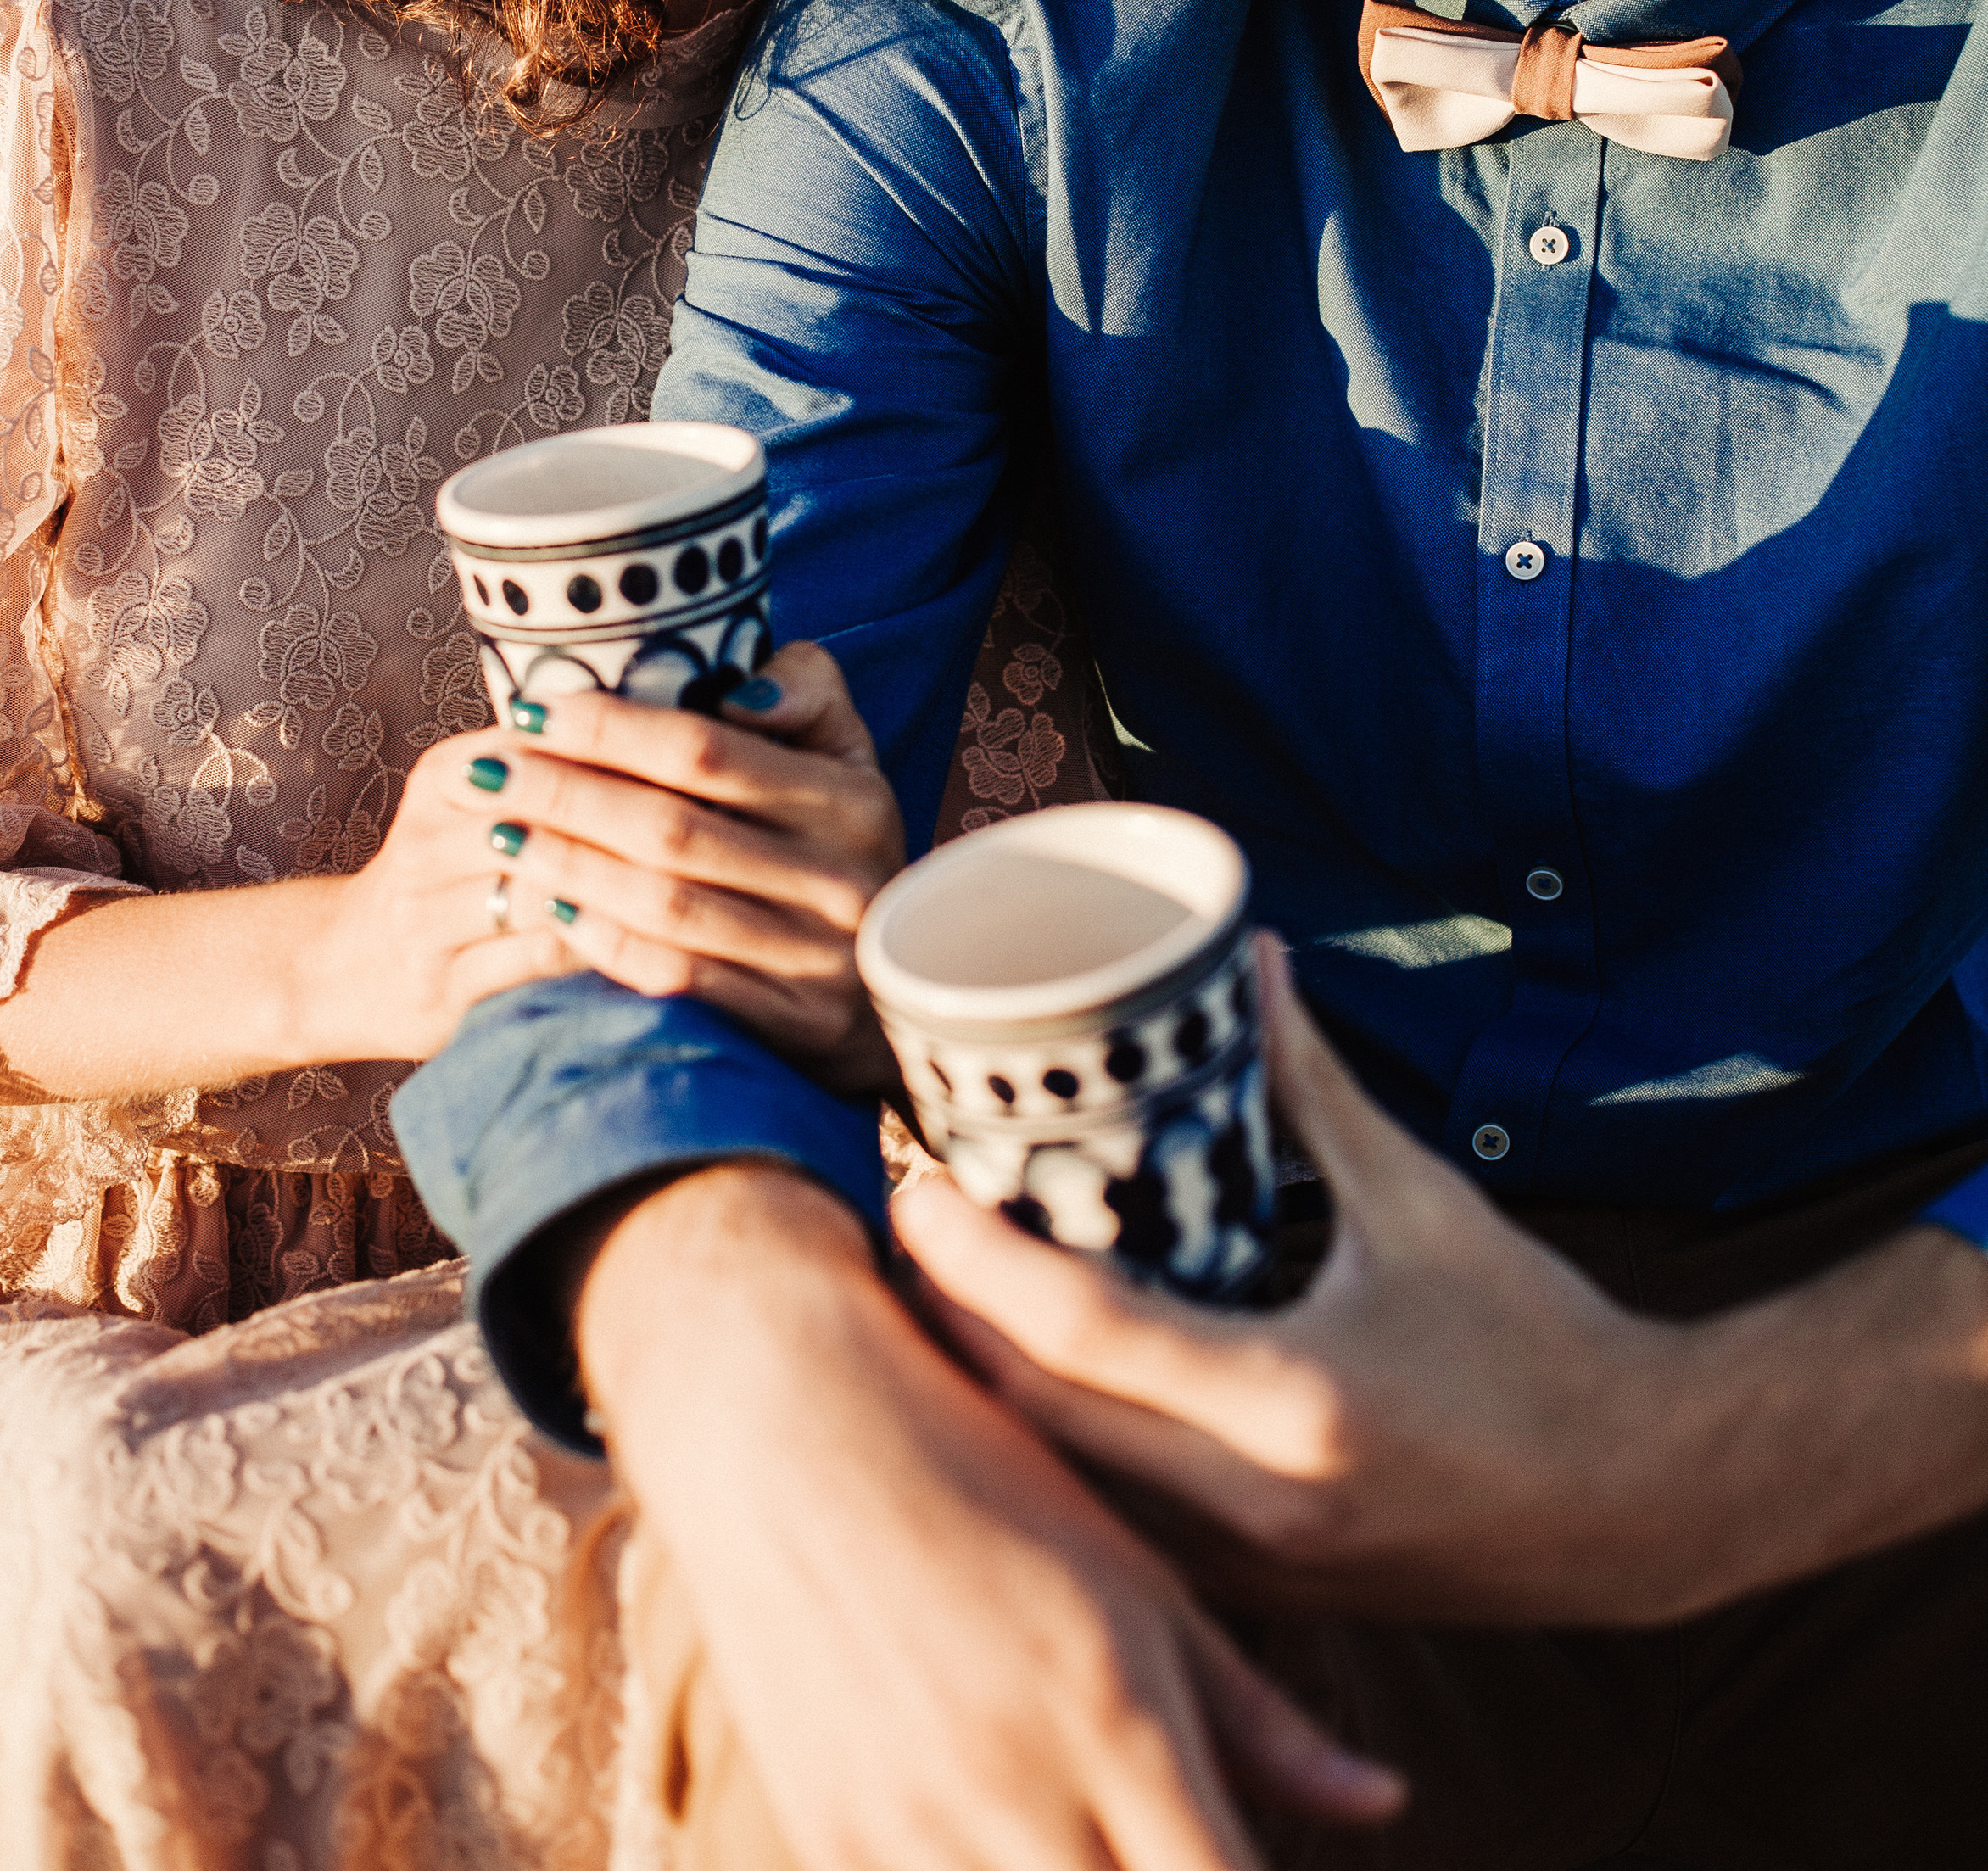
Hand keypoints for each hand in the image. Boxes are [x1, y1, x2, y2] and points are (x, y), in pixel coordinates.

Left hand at [323, 642, 905, 1085]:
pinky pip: (677, 979)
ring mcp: (820, 961)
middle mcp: (841, 880)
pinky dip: (606, 942)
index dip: (610, 730)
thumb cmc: (838, 843)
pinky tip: (552, 909)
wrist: (900, 986)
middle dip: (565, 795)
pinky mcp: (794, 1026)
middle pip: (672, 829)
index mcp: (851, 798)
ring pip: (664, 906)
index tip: (532, 710)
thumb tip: (739, 689)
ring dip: (569, 866)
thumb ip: (806, 690)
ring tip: (501, 833)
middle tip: (488, 772)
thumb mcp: (846, 754)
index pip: (707, 751)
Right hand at [579, 1163, 1403, 1870]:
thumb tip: (1384, 1803)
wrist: (780, 1421)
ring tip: (1096, 1842)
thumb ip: (1258, 1713)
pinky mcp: (833, 1839)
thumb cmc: (984, 1477)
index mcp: (1119, 1718)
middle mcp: (1019, 1789)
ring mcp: (914, 1826)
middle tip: (1175, 1847)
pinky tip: (1011, 1840)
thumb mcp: (1136, 1581)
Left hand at [896, 936, 1742, 1627]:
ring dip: (990, 1391)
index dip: (972, 1257)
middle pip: (1035, 1419)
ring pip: (1061, 1488)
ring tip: (944, 1282)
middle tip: (905, 1211)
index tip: (910, 1180)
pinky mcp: (1262, 1596)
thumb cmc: (1542, 1345)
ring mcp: (1253, 1571)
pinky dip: (1058, 1450)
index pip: (1077, 1334)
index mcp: (1289, 1403)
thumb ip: (1316, 1084)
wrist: (1652, 1503)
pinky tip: (1032, 1375)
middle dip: (946, 1318)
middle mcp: (1253, 1507)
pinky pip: (1116, 1526)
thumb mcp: (1420, 1201)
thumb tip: (1252, 961)